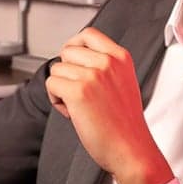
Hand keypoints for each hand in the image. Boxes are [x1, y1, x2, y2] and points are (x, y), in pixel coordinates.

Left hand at [44, 28, 171, 183]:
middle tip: (80, 92)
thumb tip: (76, 58)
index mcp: (120, 57)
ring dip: (61, 88)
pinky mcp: (78, 92)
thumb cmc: (126, 123)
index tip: (73, 61)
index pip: (88, 34)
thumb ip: (106, 65)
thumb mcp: (124, 82)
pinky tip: (71, 112)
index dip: (74, 47)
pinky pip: (51, 85)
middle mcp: (107, 63)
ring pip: (57, 69)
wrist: (131, 149)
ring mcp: (93, 76)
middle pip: (67, 51)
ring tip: (78, 105)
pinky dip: (55, 100)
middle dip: (67, 71)